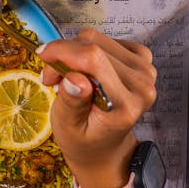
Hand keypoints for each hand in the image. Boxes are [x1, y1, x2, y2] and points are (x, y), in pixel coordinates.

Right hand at [40, 29, 156, 187]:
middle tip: (54, 79)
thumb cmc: (83, 139)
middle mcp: (142, 86)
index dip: (63, 51)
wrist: (104, 148)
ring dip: (76, 54)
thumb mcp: (68, 127)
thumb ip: (72, 103)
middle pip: (94, 46)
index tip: (42, 56)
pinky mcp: (143, 60)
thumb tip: (75, 79)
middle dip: (65, 56)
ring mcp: (146, 71)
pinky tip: (87, 71)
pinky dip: (91, 50)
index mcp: (125, 106)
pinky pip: (108, 39)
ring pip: (99, 39)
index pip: (93, 60)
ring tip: (70, 79)